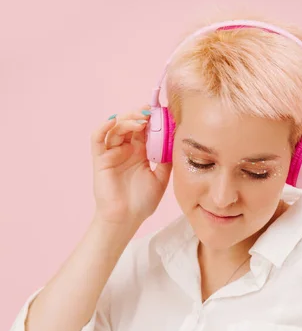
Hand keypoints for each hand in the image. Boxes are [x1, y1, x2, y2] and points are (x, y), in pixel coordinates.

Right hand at [90, 106, 171, 225]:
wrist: (126, 219)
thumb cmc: (142, 203)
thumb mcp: (161, 179)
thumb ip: (166, 160)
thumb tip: (175, 140)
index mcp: (140, 153)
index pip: (145, 129)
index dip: (152, 119)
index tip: (162, 111)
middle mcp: (125, 150)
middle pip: (130, 124)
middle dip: (140, 115)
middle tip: (151, 111)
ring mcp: (112, 153)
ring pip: (116, 127)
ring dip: (127, 120)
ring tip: (140, 120)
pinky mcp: (100, 159)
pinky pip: (97, 138)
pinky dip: (103, 127)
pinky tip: (114, 121)